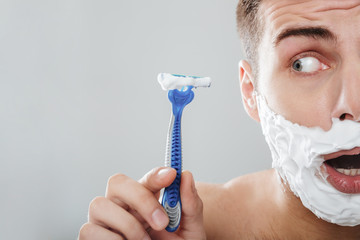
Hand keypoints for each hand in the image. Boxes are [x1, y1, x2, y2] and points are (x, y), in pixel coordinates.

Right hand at [79, 167, 205, 239]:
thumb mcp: (188, 229)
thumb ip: (189, 205)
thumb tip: (186, 176)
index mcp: (145, 198)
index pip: (148, 179)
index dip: (157, 174)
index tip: (171, 175)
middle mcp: (121, 203)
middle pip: (117, 182)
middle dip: (140, 198)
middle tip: (162, 222)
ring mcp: (103, 218)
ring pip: (99, 204)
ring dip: (127, 225)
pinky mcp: (90, 234)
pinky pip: (90, 229)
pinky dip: (112, 239)